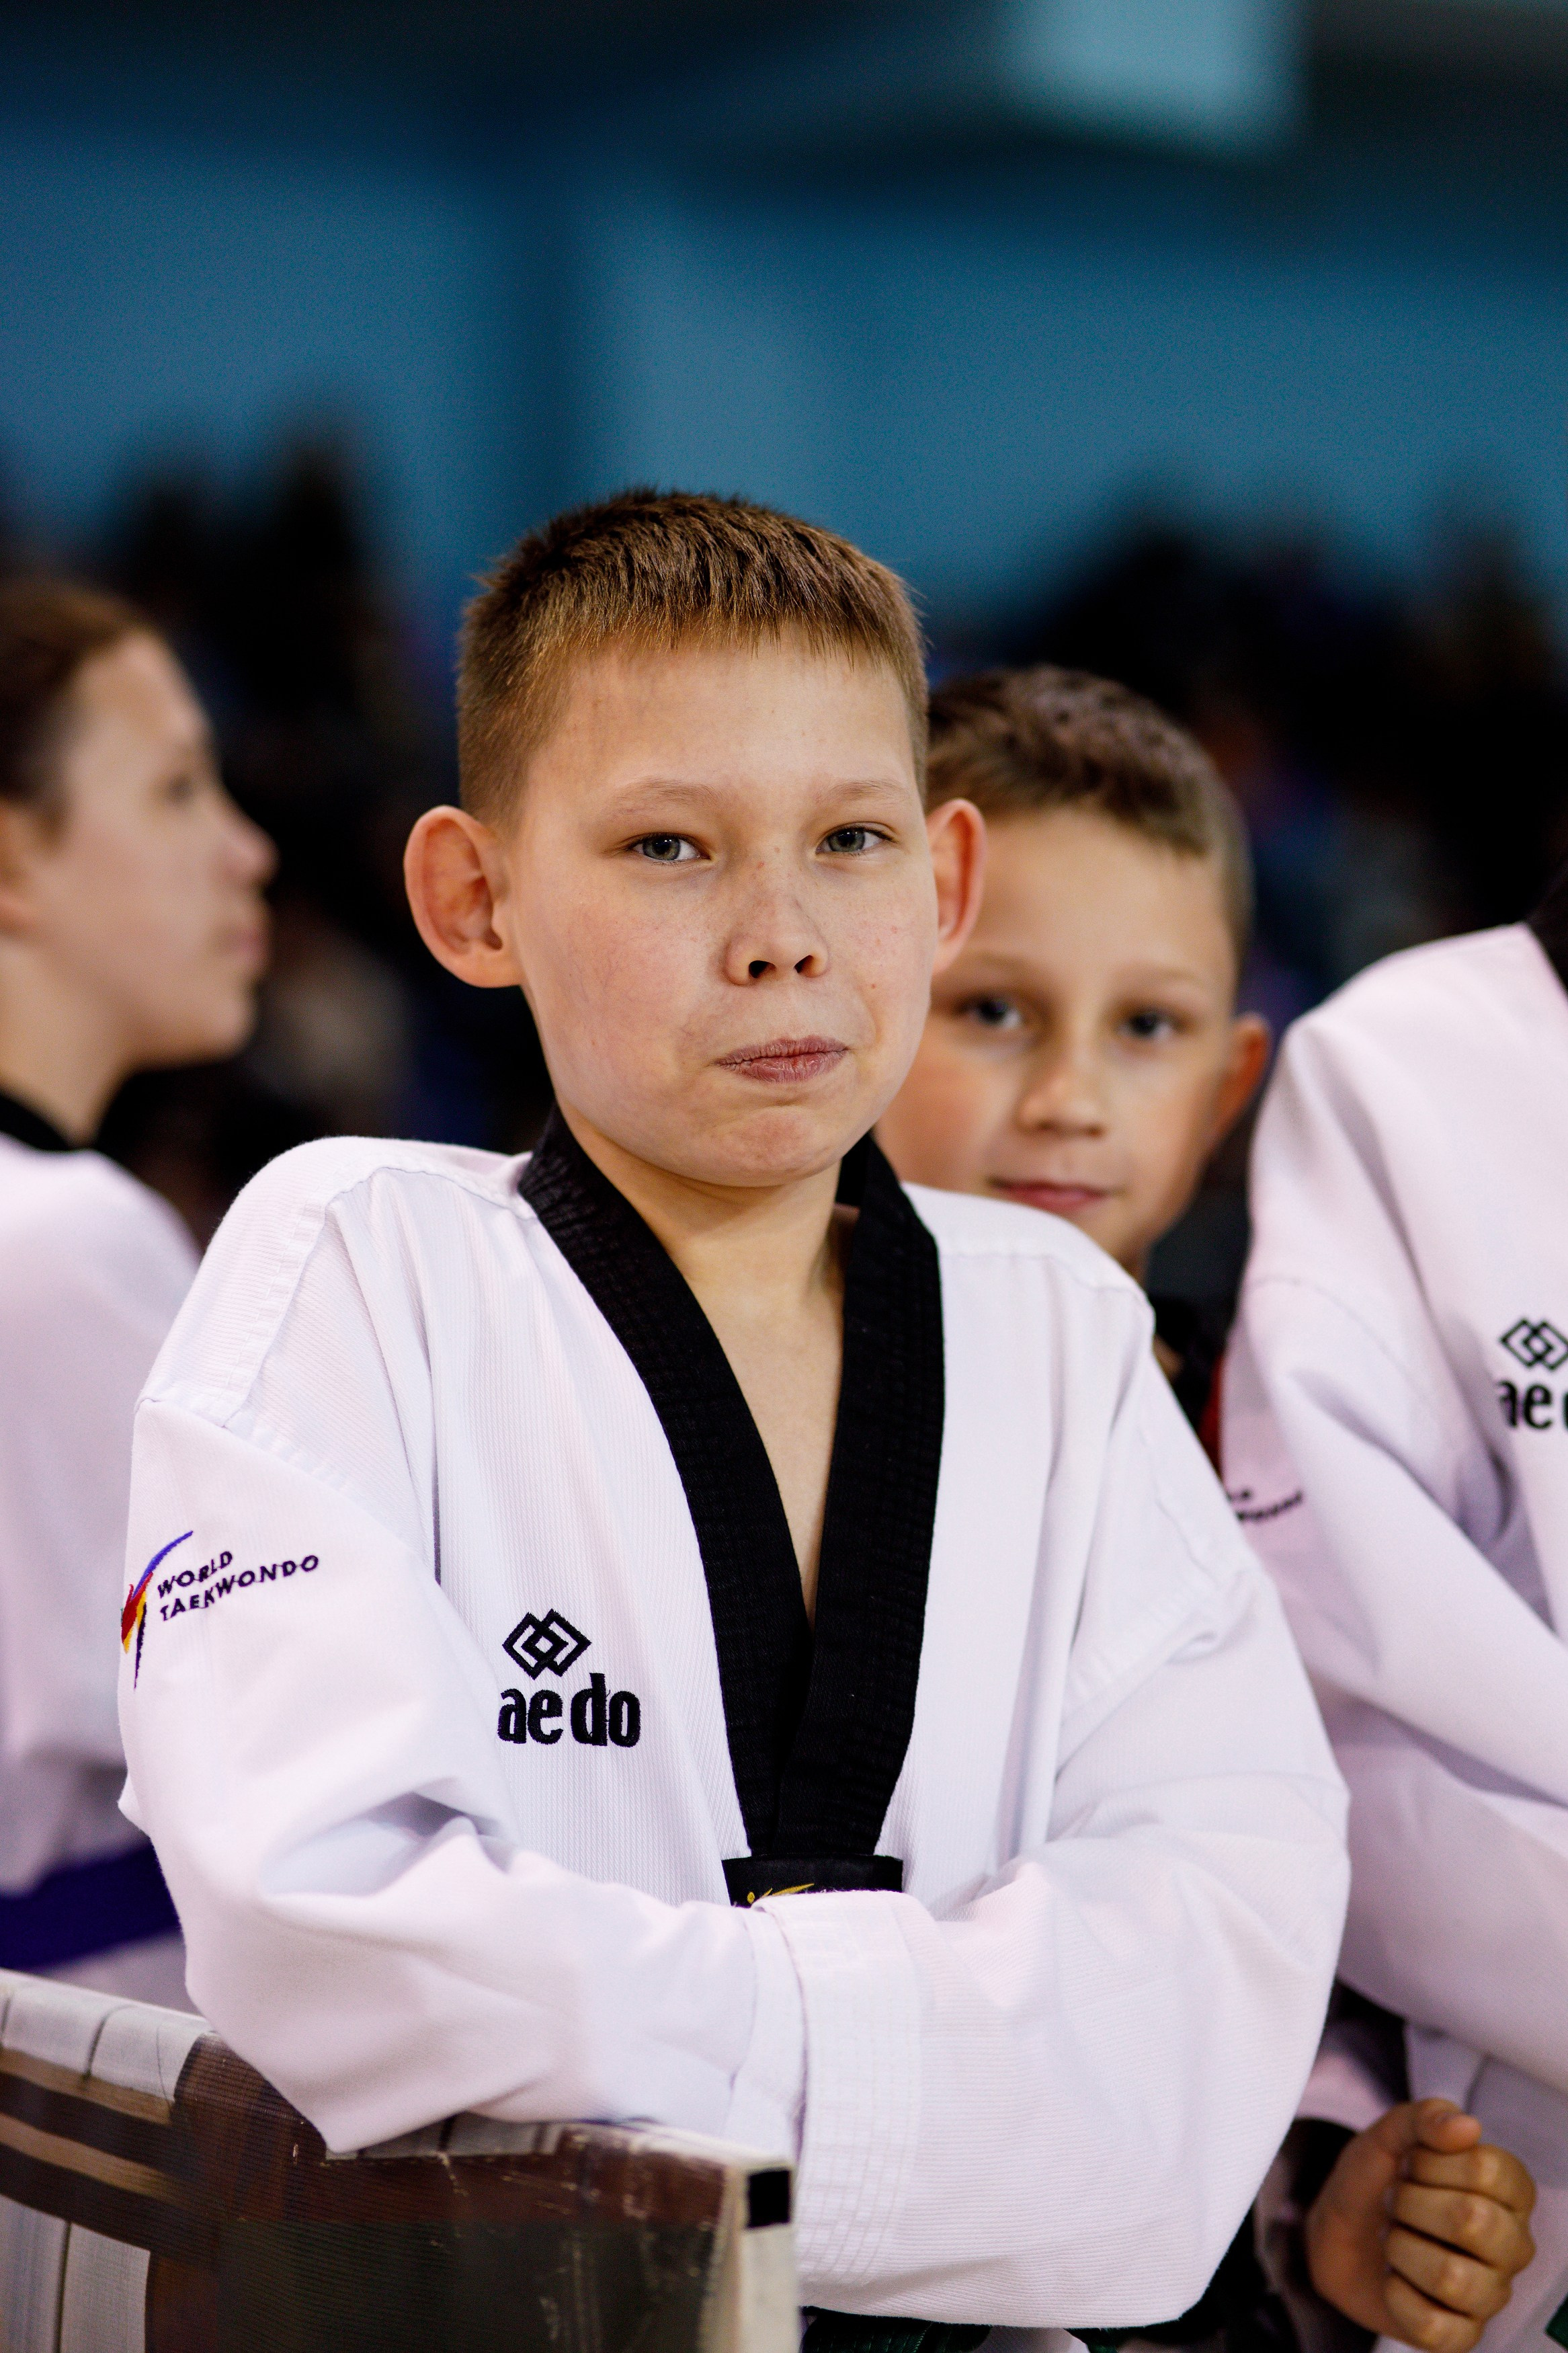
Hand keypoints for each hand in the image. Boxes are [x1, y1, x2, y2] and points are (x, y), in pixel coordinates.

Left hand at [1304, 2100, 1535, 2352]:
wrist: (1336, 2235)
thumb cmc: (1376, 2183)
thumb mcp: (1388, 2136)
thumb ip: (1424, 2118)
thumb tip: (1467, 2125)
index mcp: (1508, 2191)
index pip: (1487, 2169)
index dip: (1432, 2163)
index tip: (1413, 2166)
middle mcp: (1512, 2244)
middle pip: (1472, 2221)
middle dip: (1413, 2204)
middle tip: (1399, 2203)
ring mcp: (1491, 2294)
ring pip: (1452, 2277)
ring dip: (1402, 2250)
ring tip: (1397, 2241)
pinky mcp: (1462, 2336)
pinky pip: (1432, 2324)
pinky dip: (1396, 2295)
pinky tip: (1396, 2280)